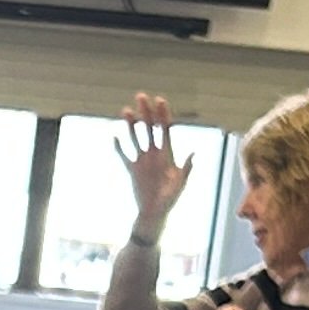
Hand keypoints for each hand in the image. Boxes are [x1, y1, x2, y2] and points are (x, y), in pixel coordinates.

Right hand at [116, 94, 190, 229]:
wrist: (155, 213)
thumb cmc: (170, 200)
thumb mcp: (180, 184)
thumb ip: (186, 169)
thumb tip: (194, 153)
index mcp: (167, 154)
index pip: (165, 129)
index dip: (163, 114)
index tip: (160, 100)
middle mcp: (154, 153)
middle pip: (149, 128)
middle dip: (146, 112)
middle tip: (141, 96)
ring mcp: (142, 160)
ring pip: (136, 137)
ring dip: (130, 124)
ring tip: (125, 110)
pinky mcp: (132, 169)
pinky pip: (124, 155)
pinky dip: (119, 146)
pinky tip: (114, 136)